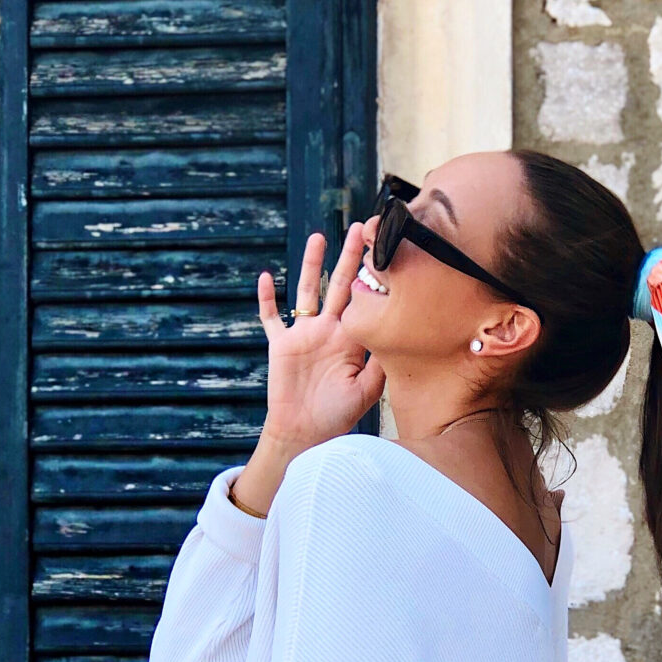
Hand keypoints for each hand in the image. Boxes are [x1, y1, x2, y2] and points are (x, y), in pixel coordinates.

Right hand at [256, 223, 386, 447]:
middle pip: (340, 285)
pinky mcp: (281, 345)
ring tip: (317, 236)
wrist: (306, 433)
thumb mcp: (366, 391)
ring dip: (310, 264)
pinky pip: (272, 318)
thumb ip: (379, 365)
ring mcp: (304, 335)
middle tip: (362, 227)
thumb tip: (395, 337)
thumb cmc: (337, 416)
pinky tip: (267, 277)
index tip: (386, 249)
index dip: (373, 277)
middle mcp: (329, 330)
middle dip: (350, 257)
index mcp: (352, 339)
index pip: (365, 300)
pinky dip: (267, 299)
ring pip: (307, 291)